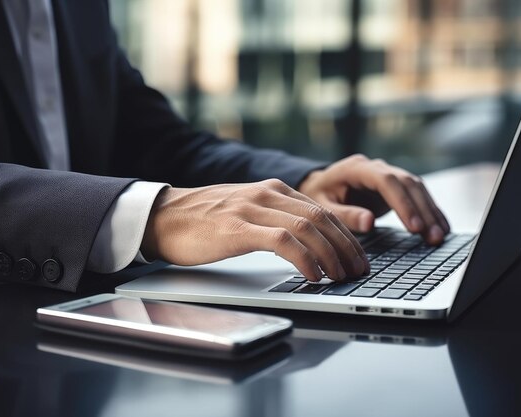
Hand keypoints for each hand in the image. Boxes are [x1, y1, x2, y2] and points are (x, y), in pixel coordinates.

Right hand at [141, 179, 369, 281]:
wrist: (162, 216)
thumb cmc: (202, 220)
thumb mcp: (246, 211)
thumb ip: (273, 218)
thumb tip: (304, 242)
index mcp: (272, 189)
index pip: (321, 210)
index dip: (345, 234)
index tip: (356, 256)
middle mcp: (267, 194)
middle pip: (321, 217)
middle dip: (346, 246)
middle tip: (358, 270)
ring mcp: (253, 209)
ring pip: (308, 228)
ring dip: (331, 254)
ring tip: (340, 276)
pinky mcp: (238, 228)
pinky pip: (283, 242)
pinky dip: (305, 259)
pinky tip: (313, 274)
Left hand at [298, 154, 449, 244]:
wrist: (318, 186)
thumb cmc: (317, 196)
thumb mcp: (323, 207)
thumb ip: (345, 214)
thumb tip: (369, 222)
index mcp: (356, 168)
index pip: (386, 181)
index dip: (402, 203)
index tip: (413, 227)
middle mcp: (376, 167)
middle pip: (408, 184)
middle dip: (423, 211)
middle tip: (433, 236)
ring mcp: (388, 175)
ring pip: (417, 188)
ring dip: (430, 212)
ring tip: (439, 237)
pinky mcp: (395, 187)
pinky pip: (417, 195)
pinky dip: (430, 211)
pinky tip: (441, 227)